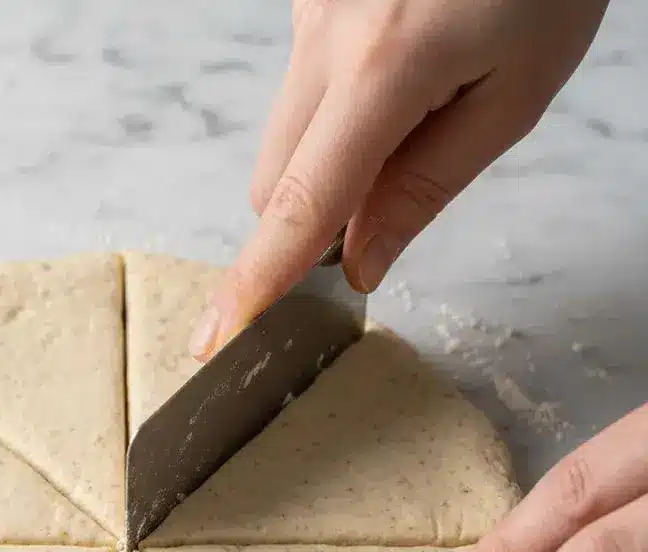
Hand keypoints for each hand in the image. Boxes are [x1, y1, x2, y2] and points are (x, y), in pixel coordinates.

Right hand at [189, 0, 608, 360]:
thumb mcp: (515, 92)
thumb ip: (427, 185)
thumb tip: (360, 262)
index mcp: (385, 67)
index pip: (303, 204)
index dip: (260, 278)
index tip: (219, 334)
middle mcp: (324, 38)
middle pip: (274, 182)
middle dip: (306, 225)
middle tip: (377, 216)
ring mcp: (307, 13)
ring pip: (282, 139)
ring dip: (324, 167)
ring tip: (410, 117)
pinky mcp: (307, 0)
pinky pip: (300, 90)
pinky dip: (333, 117)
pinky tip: (398, 71)